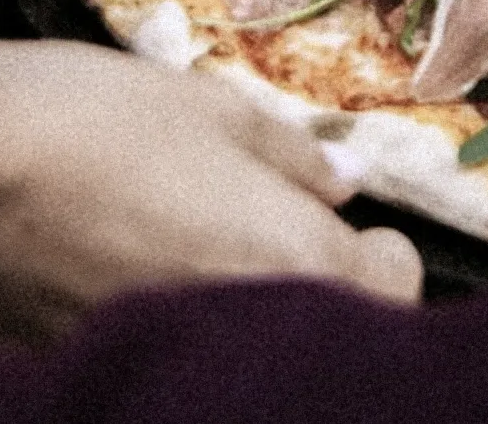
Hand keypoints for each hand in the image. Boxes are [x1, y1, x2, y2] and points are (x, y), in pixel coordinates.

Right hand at [0, 41, 421, 340]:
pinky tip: (143, 291)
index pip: (392, 291)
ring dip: (253, 316)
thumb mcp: (213, 111)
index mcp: (294, 257)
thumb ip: (293, 156)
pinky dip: (180, 340)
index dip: (378, 255)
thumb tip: (346, 180)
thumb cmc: (95, 122)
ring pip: (252, 353)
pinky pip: (174, 366)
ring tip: (208, 263)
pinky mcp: (96, 375)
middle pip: (330, 333)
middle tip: (279, 245)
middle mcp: (246, 326)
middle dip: (321, 293)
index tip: (354, 231)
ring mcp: (173, 360)